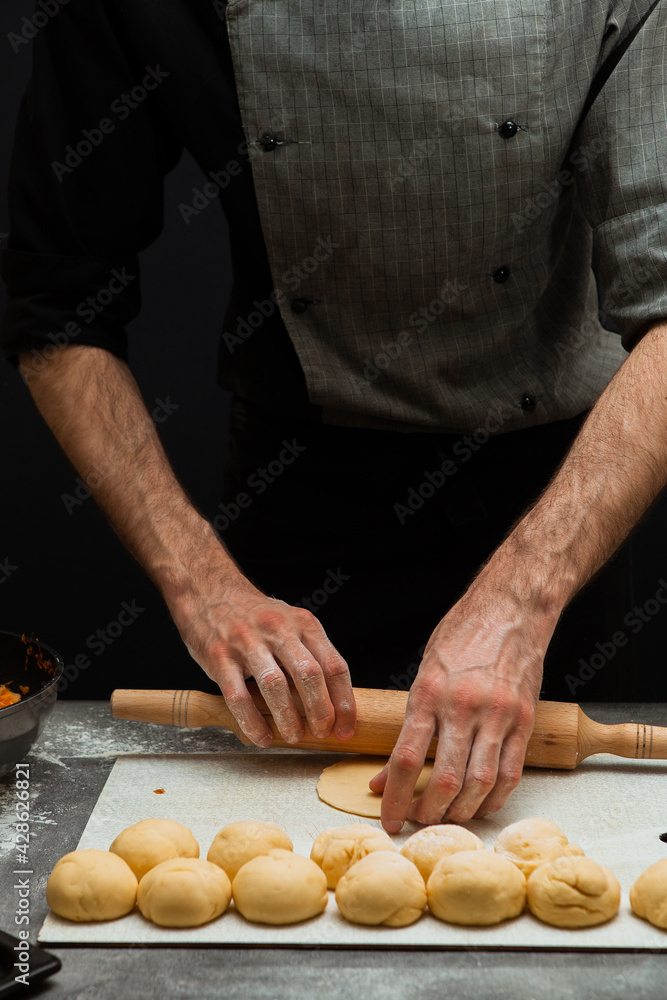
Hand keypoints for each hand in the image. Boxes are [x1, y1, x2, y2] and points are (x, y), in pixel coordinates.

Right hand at [164, 552, 356, 747]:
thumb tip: (335, 703)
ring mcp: (248, 642)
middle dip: (320, 710)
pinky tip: (261, 736)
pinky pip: (238, 696)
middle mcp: (278, 630)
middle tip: (322, 733)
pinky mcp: (220, 657)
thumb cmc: (257, 617)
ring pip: (275, 685)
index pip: (334, 665)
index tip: (345, 728)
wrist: (210, 593)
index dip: (344, 702)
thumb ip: (312, 655)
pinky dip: (252, 721)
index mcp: (303, 624)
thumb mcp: (292, 624)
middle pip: (309, 674)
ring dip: (288, 718)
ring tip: (293, 736)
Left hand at [369, 573, 556, 831]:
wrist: (511, 609)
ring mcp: (498, 715)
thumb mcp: (424, 674)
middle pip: (442, 779)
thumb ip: (408, 724)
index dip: (393, 797)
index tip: (387, 819)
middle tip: (416, 822)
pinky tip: (479, 806)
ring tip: (445, 818)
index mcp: (429, 692)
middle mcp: (463, 706)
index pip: (405, 758)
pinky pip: (510, 774)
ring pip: (478, 783)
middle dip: (426, 812)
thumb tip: (384, 774)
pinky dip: (493, 799)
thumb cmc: (462, 636)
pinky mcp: (525, 720)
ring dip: (459, 811)